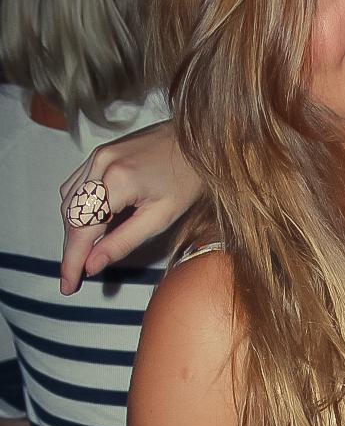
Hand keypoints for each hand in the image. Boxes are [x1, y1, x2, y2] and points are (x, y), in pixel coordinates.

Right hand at [60, 121, 201, 293]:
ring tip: (81, 257)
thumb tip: (92, 265)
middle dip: (71, 250)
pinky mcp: (99, 154)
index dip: (72, 260)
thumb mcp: (161, 218)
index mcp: (117, 181)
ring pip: (69, 201)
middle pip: (71, 216)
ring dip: (72, 231)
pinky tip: (89, 227)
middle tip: (73, 279)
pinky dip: (77, 210)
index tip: (68, 286)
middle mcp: (100, 165)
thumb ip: (123, 242)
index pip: (82, 229)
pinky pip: (77, 186)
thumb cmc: (187, 180)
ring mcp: (97, 156)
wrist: (195, 140)